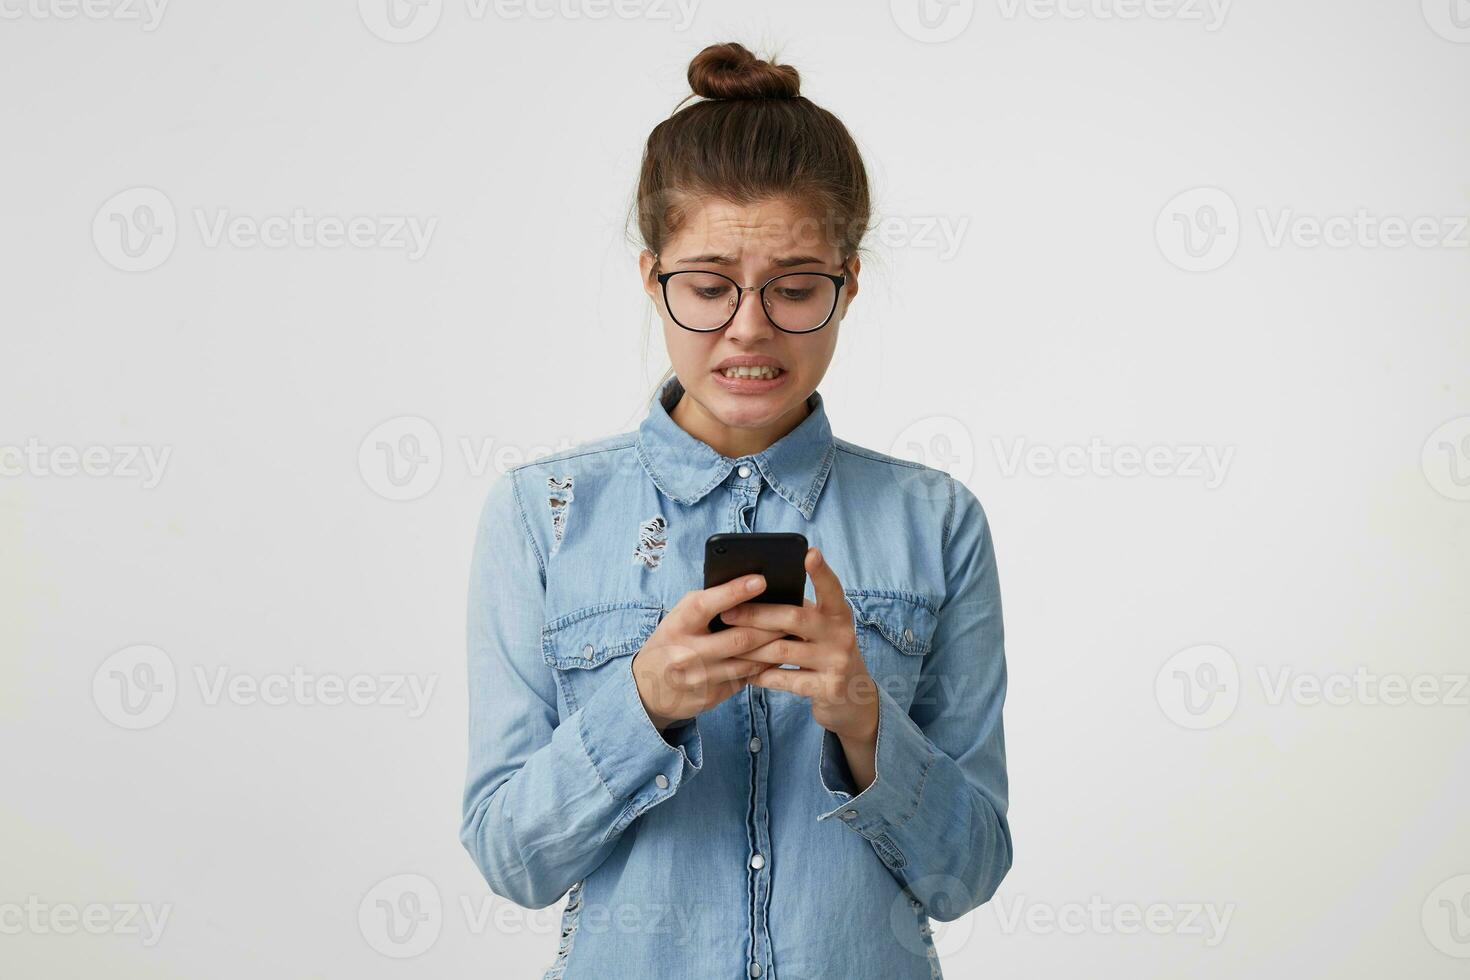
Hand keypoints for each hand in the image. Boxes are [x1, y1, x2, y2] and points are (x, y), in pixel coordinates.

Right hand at [630, 574, 787, 731]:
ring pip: (749, 662)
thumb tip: (749, 590)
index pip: (707, 605)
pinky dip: (765, 666)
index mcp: (678, 625)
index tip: (761, 580)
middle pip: (739, 639)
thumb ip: (707, 606)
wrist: (648, 689)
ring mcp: (700, 678)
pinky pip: (746, 679)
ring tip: (793, 633)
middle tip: (793, 613)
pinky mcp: (712, 696)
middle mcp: (687, 653)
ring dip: (774, 648)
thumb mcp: (679, 619)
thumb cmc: (671, 641)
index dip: (735, 592)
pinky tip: (778, 655)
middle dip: (770, 626)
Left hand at [718, 547, 878, 745]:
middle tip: (728, 613)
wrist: (852, 697)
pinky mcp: (827, 688)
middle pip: (794, 617)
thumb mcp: (822, 629)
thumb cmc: (825, 652)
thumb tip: (754, 595)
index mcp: (839, 614)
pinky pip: (784, 679)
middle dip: (756, 615)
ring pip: (782, 651)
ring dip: (751, 649)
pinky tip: (746, 674)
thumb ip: (800, 613)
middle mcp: (841, 634)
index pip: (832, 588)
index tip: (809, 553)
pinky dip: (761, 676)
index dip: (821, 571)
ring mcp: (836, 662)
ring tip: (728, 645)